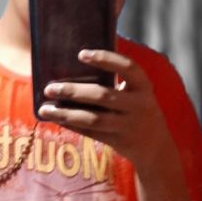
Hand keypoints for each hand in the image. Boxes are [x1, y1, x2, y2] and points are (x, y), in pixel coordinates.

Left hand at [38, 49, 171, 172]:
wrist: (156, 146)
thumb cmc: (138, 109)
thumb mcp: (137, 91)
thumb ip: (117, 77)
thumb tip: (79, 58)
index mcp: (143, 86)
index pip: (127, 67)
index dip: (105, 58)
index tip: (81, 54)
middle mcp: (139, 105)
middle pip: (102, 95)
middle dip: (73, 91)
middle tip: (49, 87)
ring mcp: (129, 125)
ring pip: (93, 119)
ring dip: (66, 113)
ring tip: (44, 109)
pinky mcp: (118, 141)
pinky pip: (90, 132)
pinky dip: (72, 125)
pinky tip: (56, 118)